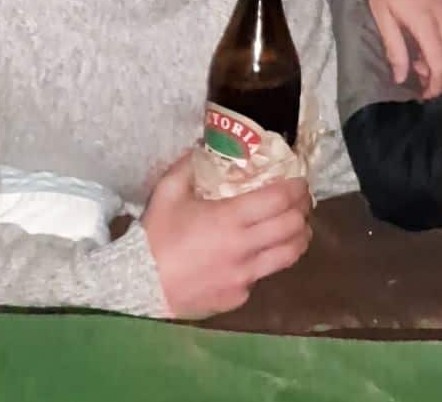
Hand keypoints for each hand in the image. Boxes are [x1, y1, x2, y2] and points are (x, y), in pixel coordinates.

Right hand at [141, 154, 311, 318]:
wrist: (138, 286)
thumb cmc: (155, 237)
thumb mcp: (167, 192)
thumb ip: (189, 165)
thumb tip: (204, 145)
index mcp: (230, 219)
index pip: (279, 200)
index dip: (297, 188)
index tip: (301, 180)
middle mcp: (244, 249)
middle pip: (293, 227)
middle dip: (304, 210)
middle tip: (302, 201)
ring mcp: (244, 277)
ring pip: (289, 256)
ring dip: (299, 237)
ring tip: (297, 226)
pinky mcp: (238, 297)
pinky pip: (263, 276)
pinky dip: (267, 261)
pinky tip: (259, 253)